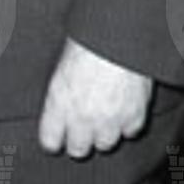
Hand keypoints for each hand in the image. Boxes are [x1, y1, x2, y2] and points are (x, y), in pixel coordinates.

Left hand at [38, 38, 151, 158]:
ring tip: (106, 114)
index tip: (58, 137)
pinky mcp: (133, 118)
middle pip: (78, 150)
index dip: (54, 138)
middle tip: (84, 127)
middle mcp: (82, 117)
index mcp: (59, 102)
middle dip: (80, 140)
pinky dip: (129, 122)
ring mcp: (109, 120)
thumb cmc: (89, 40)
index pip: (50, 141)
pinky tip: (126, 107)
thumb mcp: (63, 64)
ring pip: (105, 144)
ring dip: (106, 132)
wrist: (120, 33)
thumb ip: (61, 93)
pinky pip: (130, 132)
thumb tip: (60, 107)